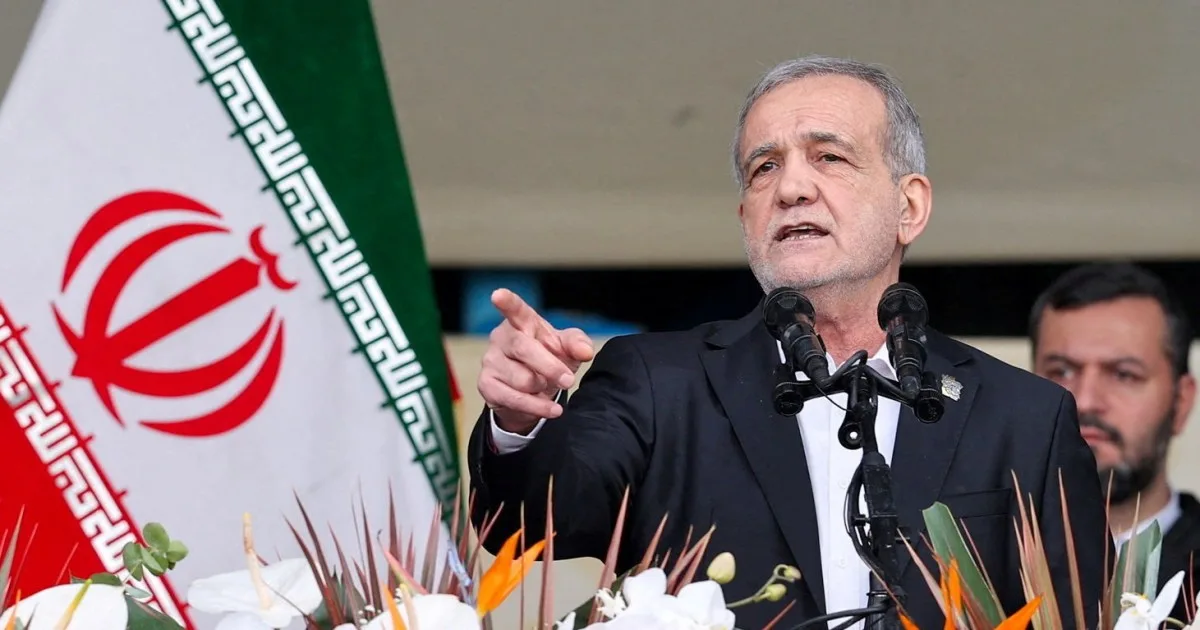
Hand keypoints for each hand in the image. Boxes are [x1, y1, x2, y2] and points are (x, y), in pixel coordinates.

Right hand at [478, 289, 594, 433]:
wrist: (534, 391)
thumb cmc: (549, 358)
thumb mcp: (568, 348)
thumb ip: (578, 344)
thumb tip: (585, 351)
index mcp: (522, 322)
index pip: (515, 310)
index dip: (507, 302)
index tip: (498, 295)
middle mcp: (501, 338)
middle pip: (523, 348)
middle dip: (550, 367)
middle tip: (569, 380)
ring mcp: (490, 361)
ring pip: (521, 379)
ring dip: (542, 387)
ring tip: (545, 386)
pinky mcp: (486, 385)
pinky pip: (514, 399)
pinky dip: (538, 407)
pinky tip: (552, 409)